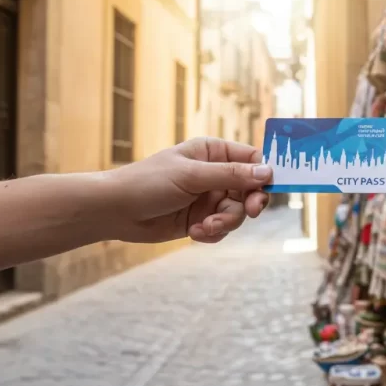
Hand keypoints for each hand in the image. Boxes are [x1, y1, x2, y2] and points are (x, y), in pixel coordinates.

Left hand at [106, 137, 272, 243]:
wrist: (115, 211)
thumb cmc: (148, 182)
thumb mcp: (192, 176)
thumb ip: (231, 175)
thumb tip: (267, 172)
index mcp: (213, 152)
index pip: (252, 160)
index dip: (264, 175)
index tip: (269, 190)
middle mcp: (214, 174)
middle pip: (250, 190)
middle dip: (247, 205)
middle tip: (250, 213)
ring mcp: (208, 198)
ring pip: (237, 213)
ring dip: (225, 222)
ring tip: (205, 227)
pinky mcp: (201, 219)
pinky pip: (222, 228)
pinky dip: (213, 233)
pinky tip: (195, 233)